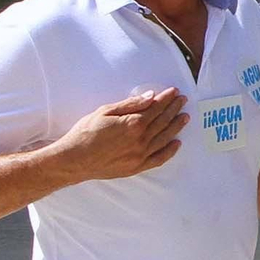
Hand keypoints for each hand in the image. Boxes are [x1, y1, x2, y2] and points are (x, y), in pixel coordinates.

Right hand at [53, 87, 186, 180]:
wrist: (74, 160)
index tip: (174, 92)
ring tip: (184, 117)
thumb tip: (150, 97)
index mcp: (133, 124)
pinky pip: (159, 158)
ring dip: (176, 126)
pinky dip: (170, 151)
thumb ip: (130, 104)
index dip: (166, 99)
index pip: (156, 108)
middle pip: (163, 121)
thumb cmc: (85, 133)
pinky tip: (177, 143)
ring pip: (165, 138)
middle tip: (183, 100)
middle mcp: (141, 140)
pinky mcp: (138, 167)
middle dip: (174, 109)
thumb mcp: (105, 112)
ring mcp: (141, 155)